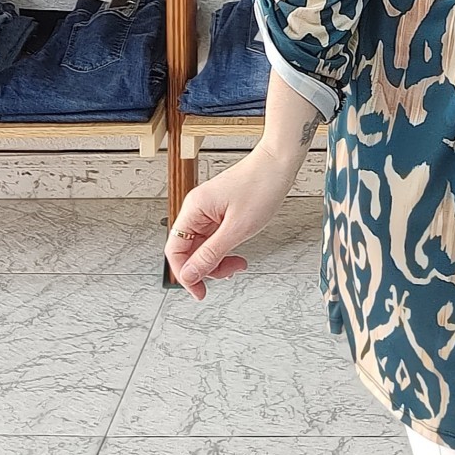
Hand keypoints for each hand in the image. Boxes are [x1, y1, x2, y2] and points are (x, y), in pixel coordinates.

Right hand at [164, 142, 299, 299]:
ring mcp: (208, 209)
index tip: (200, 291)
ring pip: (203, 245)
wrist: (279, 163)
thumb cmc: (261, 186)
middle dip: (208, 267)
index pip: (175, 250)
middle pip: (189, 250)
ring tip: (239, 263)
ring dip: (218, 259)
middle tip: (231, 272)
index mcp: (194, 209)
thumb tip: (190, 275)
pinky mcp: (220, 210)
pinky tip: (237, 254)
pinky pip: (214, 237)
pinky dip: (224, 249)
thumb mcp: (238, 229)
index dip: (185, 274)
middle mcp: (197, 208)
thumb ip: (211, 254)